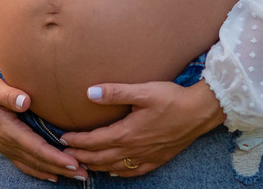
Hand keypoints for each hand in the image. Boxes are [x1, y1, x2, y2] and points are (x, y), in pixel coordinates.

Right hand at [0, 44, 88, 181]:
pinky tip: (52, 175)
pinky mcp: (7, 146)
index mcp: (9, 131)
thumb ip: (9, 95)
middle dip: (62, 168)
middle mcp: (9, 143)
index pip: (37, 149)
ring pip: (34, 165)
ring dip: (55, 171)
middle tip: (85, 173)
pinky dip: (40, 171)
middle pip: (39, 161)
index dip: (55, 157)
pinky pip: (25, 164)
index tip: (74, 162)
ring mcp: (7, 147)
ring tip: (76, 176)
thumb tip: (25, 101)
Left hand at [58, 80, 224, 176]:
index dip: (77, 141)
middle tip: (65, 154)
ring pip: (115, 167)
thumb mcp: (142, 91)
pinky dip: (119, 173)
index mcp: (127, 132)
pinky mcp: (158, 159)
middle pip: (101, 157)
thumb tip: (90, 93)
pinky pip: (134, 172)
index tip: (62, 139)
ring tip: (82, 163)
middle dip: (81, 156)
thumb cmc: (171, 98)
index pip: (95, 140)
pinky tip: (113, 172)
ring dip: (96, 166)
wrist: (200, 112)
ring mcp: (146, 156)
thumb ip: (115, 92)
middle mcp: (134, 149)